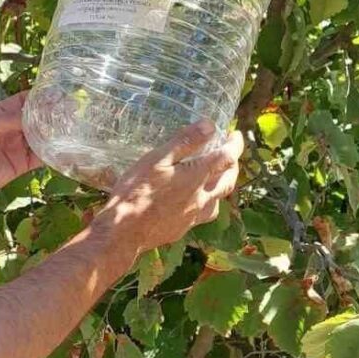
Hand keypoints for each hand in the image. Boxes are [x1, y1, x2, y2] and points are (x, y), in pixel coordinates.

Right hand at [100, 120, 243, 256]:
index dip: (234, 144)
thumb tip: (210, 125)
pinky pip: (203, 214)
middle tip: (229, 155)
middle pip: (228, 181)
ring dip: (221, 187)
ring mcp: (193, 216)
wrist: (124, 232)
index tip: (234, 134)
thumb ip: (184, 141)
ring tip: (215, 179)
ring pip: (218, 201)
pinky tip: (194, 202)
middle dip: (232, 165)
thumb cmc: (137, 192)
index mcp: (197, 177)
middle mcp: (202, 198)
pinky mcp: (183, 229)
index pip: (226, 157)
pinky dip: (206, 203)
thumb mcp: (157, 159)